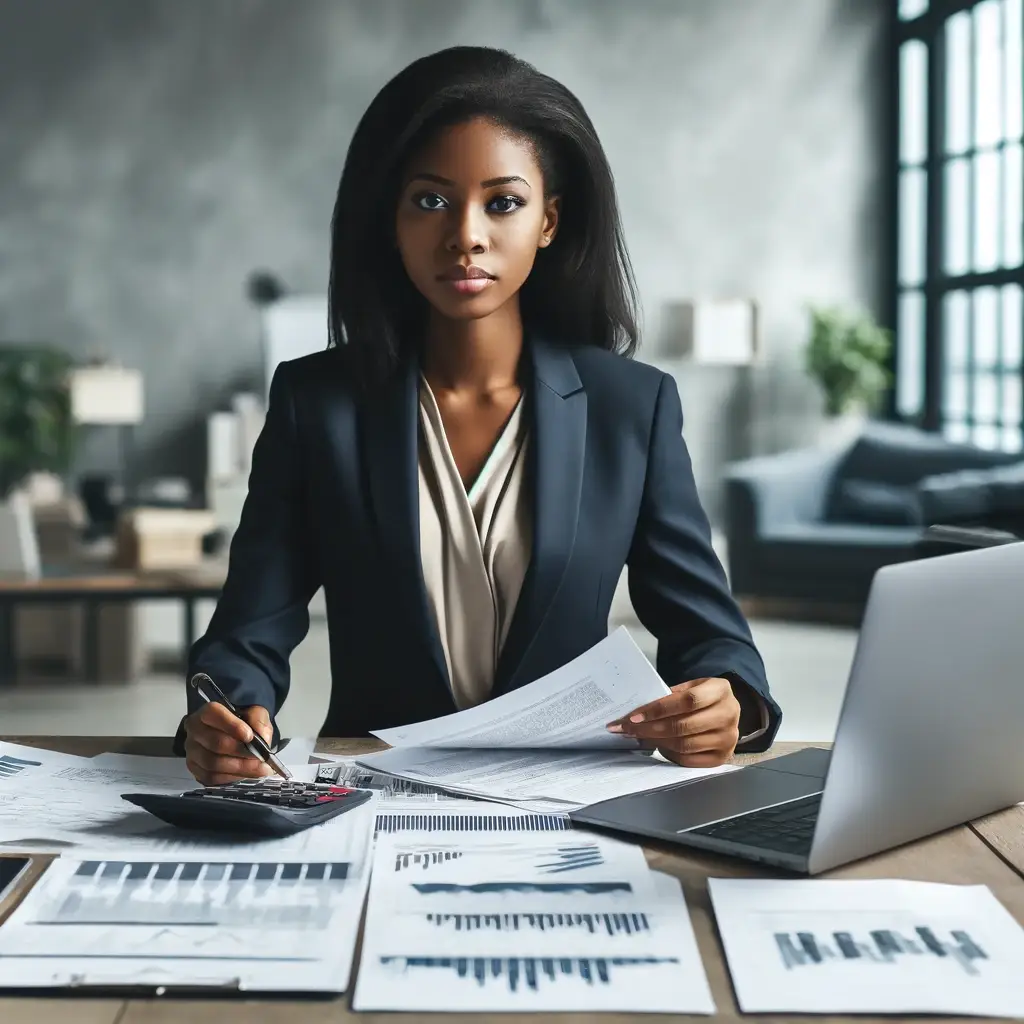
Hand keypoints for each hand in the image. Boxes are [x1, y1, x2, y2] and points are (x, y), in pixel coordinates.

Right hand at [183, 702, 274, 784]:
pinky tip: (246, 775)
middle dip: (241, 752)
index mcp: (206, 712)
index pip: (213, 714)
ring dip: (239, 768)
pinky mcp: (195, 769)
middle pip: (216, 742)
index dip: (232, 725)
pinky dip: (231, 778)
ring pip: (213, 763)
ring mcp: (192, 751)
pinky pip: (211, 777)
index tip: (250, 736)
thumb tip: (262, 736)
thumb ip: (259, 720)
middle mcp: (195, 731)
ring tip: (259, 769)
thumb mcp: (256, 714)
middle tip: (261, 757)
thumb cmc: (244, 724)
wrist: (236, 737)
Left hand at [606, 676, 740, 767]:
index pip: (687, 701)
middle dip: (650, 728)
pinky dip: (668, 754)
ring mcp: (727, 739)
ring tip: (637, 736)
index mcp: (720, 691)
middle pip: (683, 726)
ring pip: (684, 745)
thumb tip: (638, 710)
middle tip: (627, 729)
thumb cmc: (703, 696)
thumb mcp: (692, 686)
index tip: (634, 715)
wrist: (727, 710)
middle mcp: (728, 715)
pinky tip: (655, 745)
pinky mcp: (722, 757)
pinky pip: (688, 759)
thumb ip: (670, 695)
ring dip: (656, 742)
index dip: (658, 709)